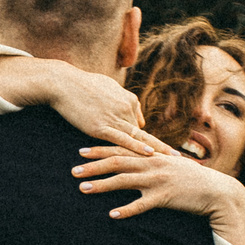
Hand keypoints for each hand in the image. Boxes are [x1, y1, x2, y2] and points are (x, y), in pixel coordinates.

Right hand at [0, 56, 162, 154]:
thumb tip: (134, 117)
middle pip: (146, 133)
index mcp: (127, 100)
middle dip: (163, 147)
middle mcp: (125, 108)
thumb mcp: (107, 88)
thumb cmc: (82, 84)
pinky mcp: (101, 126)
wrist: (63, 83)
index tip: (166, 150)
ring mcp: (114, 118)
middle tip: (181, 158)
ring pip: (139, 138)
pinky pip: (123, 139)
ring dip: (157, 151)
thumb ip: (122, 100)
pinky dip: (137, 147)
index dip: (151, 140)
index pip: (140, 124)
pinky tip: (150, 155)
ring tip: (172, 161)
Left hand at [72, 145, 244, 244]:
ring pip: (124, 180)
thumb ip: (152, 161)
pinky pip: (142, 205)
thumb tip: (135, 159)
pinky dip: (126, 209)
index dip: (99, 150)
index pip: (121, 149)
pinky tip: (112, 214)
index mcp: (152, 156)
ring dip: (102, 185)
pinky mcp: (165, 197)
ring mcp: (158, 180)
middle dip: (93, 166)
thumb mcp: (170, 165)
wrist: (216, 191)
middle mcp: (152, 164)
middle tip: (73, 170)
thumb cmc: (191, 179)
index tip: (80, 151)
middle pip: (117, 162)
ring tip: (83, 189)